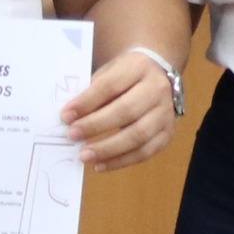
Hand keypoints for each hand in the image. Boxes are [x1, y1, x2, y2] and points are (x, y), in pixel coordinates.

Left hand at [61, 48, 177, 172]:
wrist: (157, 77)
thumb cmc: (125, 77)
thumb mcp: (109, 73)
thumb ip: (92, 92)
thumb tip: (71, 118)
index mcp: (138, 68)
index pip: (110, 85)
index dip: (87, 102)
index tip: (66, 115)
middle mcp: (157, 89)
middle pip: (127, 111)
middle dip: (96, 126)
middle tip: (72, 136)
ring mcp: (165, 113)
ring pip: (138, 135)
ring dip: (108, 149)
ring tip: (85, 155)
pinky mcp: (167, 134)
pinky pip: (145, 152)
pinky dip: (121, 161)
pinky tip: (101, 165)